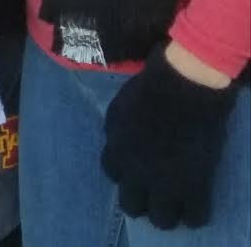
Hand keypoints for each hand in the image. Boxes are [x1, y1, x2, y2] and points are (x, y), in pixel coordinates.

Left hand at [100, 40, 236, 229]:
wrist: (183, 88)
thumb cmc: (150, 89)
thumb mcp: (118, 107)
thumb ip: (115, 130)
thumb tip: (114, 142)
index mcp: (116, 150)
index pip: (111, 174)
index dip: (125, 174)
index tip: (135, 171)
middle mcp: (136, 173)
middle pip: (131, 206)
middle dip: (141, 203)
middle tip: (155, 195)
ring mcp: (165, 183)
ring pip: (162, 220)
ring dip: (168, 215)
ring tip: (177, 205)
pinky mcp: (194, 186)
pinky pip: (195, 218)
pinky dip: (195, 216)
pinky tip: (196, 207)